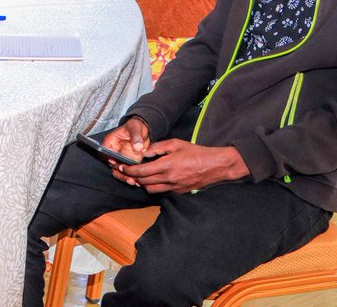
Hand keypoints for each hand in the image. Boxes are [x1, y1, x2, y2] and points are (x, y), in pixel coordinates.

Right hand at [100, 117, 151, 179]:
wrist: (144, 131)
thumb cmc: (136, 126)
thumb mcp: (135, 127)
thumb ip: (136, 136)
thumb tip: (137, 147)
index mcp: (111, 141)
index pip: (104, 151)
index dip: (108, 158)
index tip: (115, 162)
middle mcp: (114, 152)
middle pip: (112, 164)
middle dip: (119, 172)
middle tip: (127, 177)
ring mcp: (121, 159)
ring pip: (119, 171)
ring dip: (125, 178)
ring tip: (133, 182)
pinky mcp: (129, 163)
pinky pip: (128, 173)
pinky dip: (132, 178)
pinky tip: (138, 182)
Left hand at [116, 139, 248, 193]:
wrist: (215, 166)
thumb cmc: (195, 152)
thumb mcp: (175, 144)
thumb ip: (157, 147)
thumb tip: (143, 152)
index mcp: (166, 165)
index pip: (141, 172)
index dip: (128, 170)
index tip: (121, 167)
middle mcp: (169, 178)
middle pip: (143, 182)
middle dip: (132, 177)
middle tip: (126, 172)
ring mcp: (174, 187)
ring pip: (151, 190)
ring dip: (143, 184)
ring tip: (139, 176)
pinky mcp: (179, 192)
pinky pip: (162, 191)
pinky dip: (155, 187)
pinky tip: (154, 179)